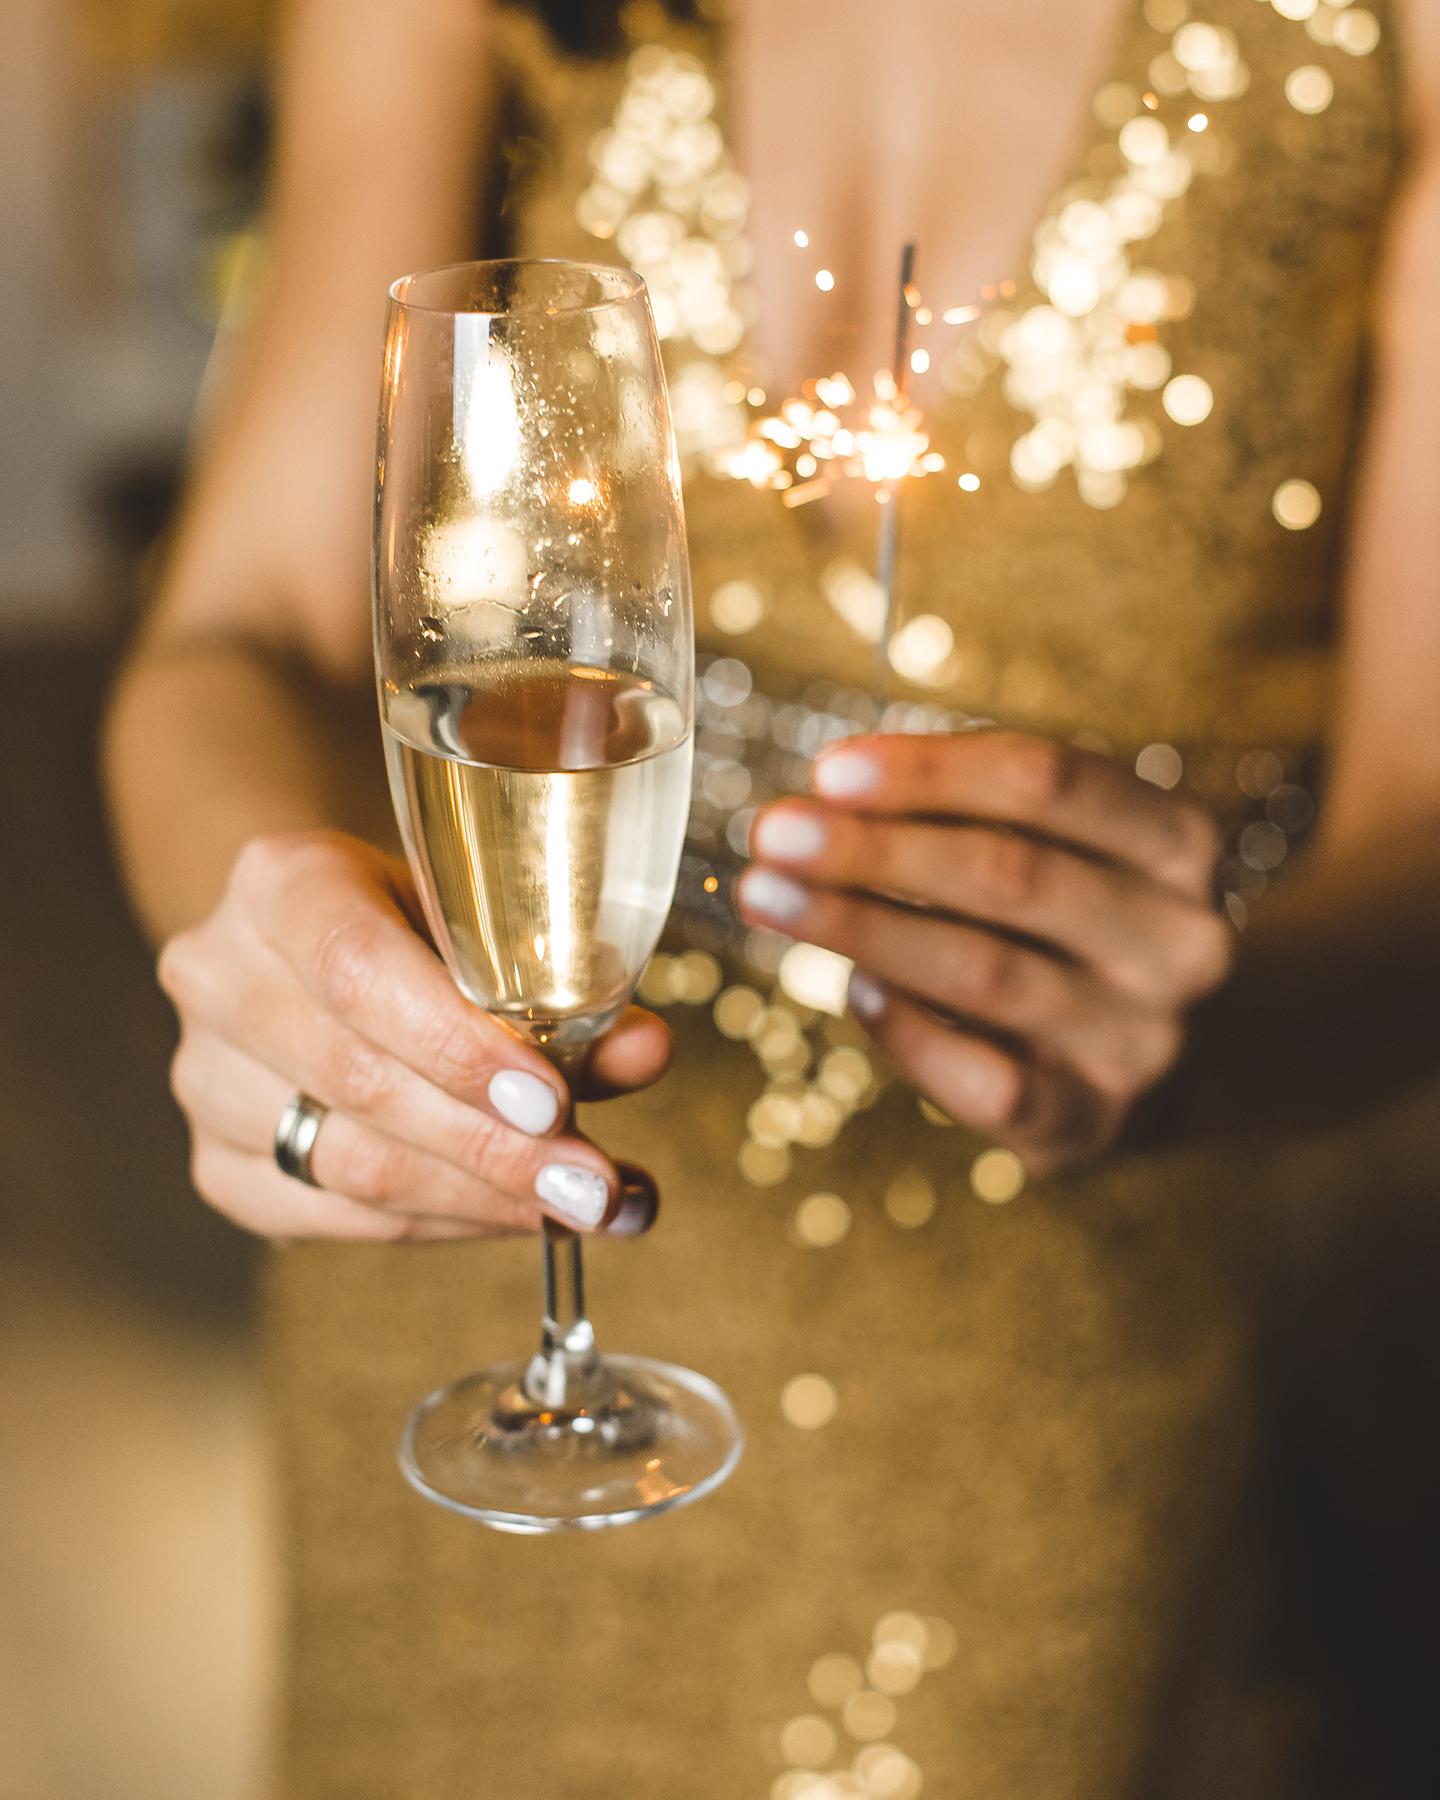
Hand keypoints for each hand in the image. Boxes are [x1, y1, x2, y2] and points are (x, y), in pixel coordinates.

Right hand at [158, 831, 669, 1242]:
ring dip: (481, 1197)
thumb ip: (561, 983)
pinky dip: (441, 1223)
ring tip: (584, 1204)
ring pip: (347, 1163)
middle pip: (358, 1081)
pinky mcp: (218, 1163)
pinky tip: (517, 1216)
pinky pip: (333, 1216)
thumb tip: (646, 1052)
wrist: (313, 945)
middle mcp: (218, 974)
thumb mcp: (486, 919)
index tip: (551, 1101)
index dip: (455, 1044)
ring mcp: (204, 1077)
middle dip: (493, 1146)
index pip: (356, 968)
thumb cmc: (418, 921)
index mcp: (277, 880)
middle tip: (595, 1183)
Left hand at [738, 732, 1230, 1172]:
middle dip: (874, 849)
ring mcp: (1141, 1039)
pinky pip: (984, 1080)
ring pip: (985, 971)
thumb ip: (964, 811)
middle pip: (1010, 874)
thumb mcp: (1054, 845)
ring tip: (768, 897)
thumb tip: (828, 798)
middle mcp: (1178, 940)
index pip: (1046, 783)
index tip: (828, 772)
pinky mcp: (1091, 1121)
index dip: (930, 772)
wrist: (1146, 1060)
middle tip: (773, 833)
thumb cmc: (1068, 923)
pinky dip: (908, 1032)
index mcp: (1176, 841)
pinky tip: (856, 993)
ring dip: (861, 927)